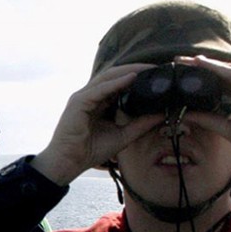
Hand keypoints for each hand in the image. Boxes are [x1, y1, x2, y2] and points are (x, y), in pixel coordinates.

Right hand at [31, 64, 163, 185]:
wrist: (68, 163)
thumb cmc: (90, 151)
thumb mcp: (123, 136)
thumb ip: (141, 124)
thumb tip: (162, 114)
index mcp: (99, 102)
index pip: (120, 83)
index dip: (138, 77)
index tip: (159, 76)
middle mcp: (91, 96)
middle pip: (115, 76)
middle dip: (137, 69)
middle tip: (158, 68)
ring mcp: (83, 97)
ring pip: (108, 77)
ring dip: (129, 71)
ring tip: (148, 69)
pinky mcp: (78, 102)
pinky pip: (100, 89)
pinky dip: (116, 83)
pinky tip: (132, 78)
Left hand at [176, 55, 230, 173]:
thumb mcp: (229, 128)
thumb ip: (208, 120)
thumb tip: (186, 115)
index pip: (220, 85)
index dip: (202, 80)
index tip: (182, 77)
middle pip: (221, 74)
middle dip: (201, 68)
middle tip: (179, 62)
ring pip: (227, 70)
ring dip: (207, 64)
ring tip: (187, 60)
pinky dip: (218, 68)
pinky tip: (203, 63)